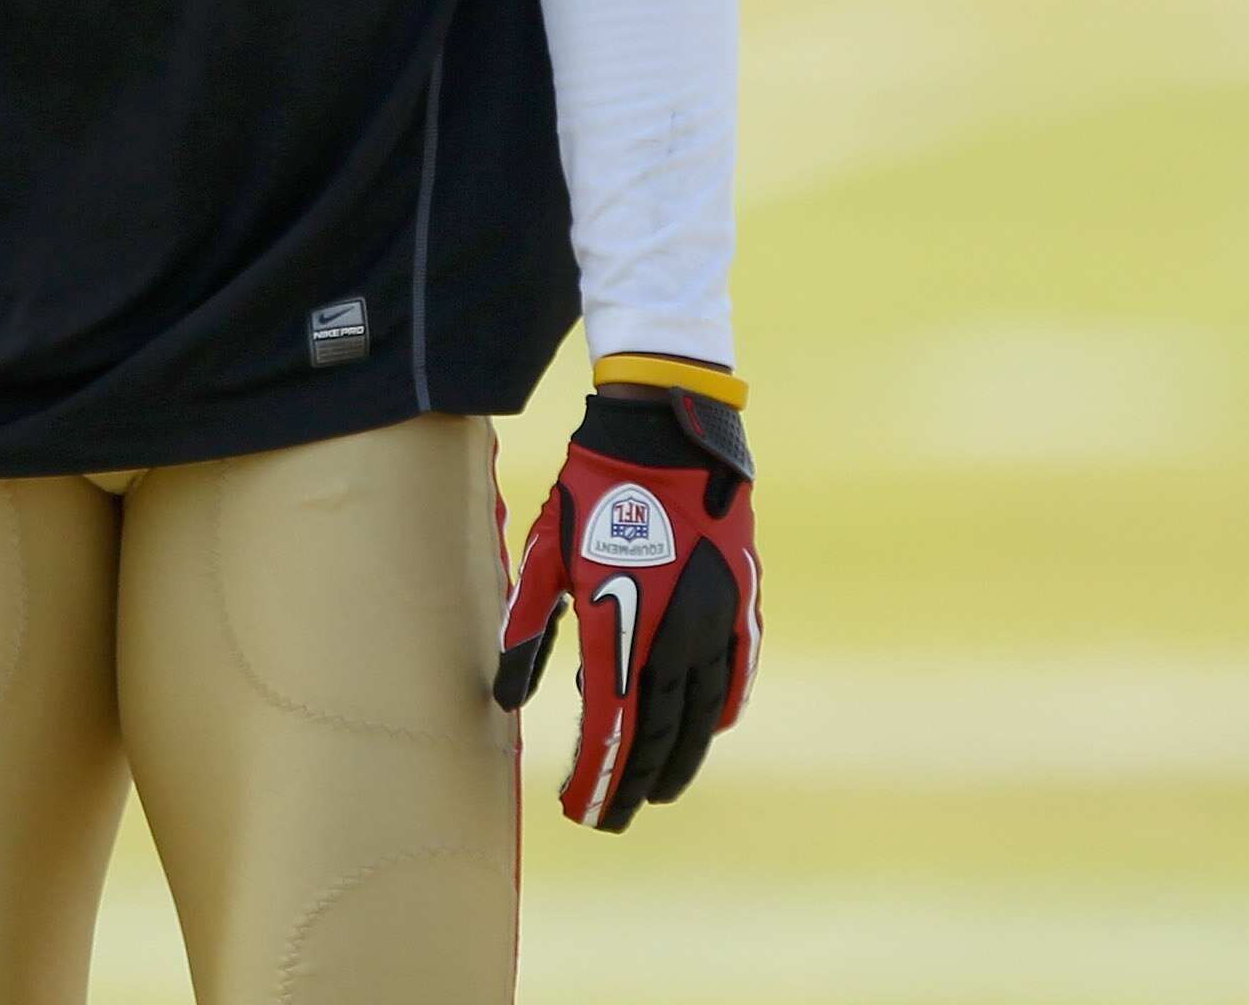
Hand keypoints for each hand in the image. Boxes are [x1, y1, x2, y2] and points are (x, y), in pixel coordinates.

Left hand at [493, 385, 759, 830]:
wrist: (661, 432)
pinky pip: (735, 672)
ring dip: (679, 757)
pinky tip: (708, 729)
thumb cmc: (592, 490)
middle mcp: (675, 634)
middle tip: (615, 816)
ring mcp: (715, 619)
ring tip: (657, 787)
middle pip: (657, 732)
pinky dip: (720, 708)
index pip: (609, 725)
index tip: (579, 808)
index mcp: (622, 624)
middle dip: (634, 781)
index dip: (595, 774)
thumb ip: (529, 629)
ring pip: (700, 713)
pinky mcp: (740, 599)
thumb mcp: (547, 555)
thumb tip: (507, 696)